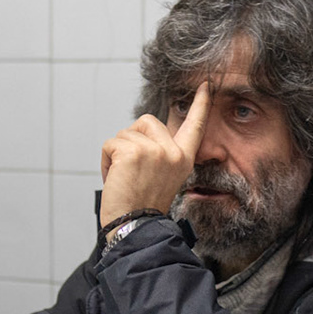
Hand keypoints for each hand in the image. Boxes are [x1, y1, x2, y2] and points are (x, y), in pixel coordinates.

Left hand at [98, 83, 210, 227]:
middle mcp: (173, 152)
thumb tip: (143, 135)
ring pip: (124, 134)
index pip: (195, 126)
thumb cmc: (143, 207)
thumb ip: (160, 154)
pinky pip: (111, 144)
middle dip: (131, 138)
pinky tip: (115, 178)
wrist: (135, 227)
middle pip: (146, 121)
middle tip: (132, 169)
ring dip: (116, 154)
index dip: (200, 104)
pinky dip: (106, 160)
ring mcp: (154, 151)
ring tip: (123, 178)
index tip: (206, 86)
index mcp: (183, 159)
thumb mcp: (162, 177)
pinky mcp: (133, 152)